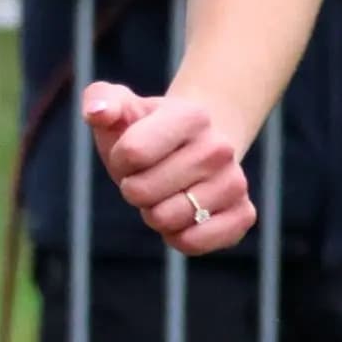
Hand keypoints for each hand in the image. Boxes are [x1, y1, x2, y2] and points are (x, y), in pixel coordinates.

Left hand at [82, 83, 253, 255]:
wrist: (190, 148)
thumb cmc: (144, 130)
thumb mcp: (120, 109)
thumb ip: (101, 100)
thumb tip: (99, 113)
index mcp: (192, 115)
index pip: (131, 153)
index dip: (120, 160)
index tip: (131, 153)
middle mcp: (220, 148)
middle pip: (142, 191)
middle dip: (133, 189)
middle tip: (148, 176)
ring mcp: (235, 182)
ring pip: (165, 219)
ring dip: (153, 213)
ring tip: (165, 194)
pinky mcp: (243, 214)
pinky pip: (194, 242)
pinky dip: (176, 237)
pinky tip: (183, 218)